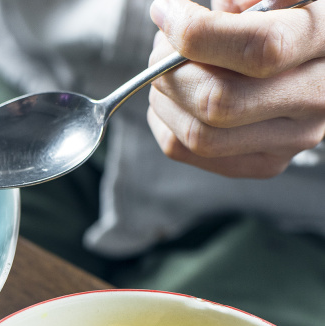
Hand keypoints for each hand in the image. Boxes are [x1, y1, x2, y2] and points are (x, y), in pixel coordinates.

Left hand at [147, 0, 324, 177]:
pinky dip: (164, 122)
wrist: (311, 63)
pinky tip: (173, 98)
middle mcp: (318, 97)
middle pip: (220, 101)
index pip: (261, 49)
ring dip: (163, 99)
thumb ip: (244, 1)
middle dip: (171, 71)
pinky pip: (188, 152)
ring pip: (199, 135)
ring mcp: (293, 138)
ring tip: (168, 70)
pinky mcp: (265, 163)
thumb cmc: (284, 18)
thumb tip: (186, 23)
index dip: (198, 33)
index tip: (166, 13)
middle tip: (162, 48)